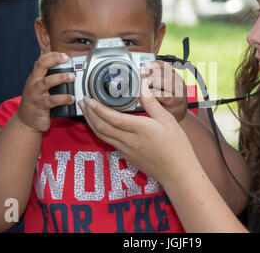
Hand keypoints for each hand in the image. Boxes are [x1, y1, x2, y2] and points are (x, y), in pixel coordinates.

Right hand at [17, 52, 74, 132]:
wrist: (26, 121)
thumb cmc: (36, 103)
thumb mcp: (38, 89)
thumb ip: (48, 79)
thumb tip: (65, 70)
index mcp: (34, 78)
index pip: (40, 61)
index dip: (52, 55)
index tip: (64, 55)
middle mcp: (33, 84)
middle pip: (41, 67)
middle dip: (54, 60)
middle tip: (66, 59)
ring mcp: (36, 95)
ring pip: (47, 82)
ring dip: (61, 78)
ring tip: (72, 77)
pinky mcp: (40, 106)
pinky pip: (53, 101)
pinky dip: (63, 98)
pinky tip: (72, 98)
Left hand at [78, 78, 197, 183]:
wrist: (177, 172)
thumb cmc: (176, 146)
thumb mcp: (168, 120)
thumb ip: (152, 103)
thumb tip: (143, 87)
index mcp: (140, 129)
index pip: (112, 118)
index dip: (98, 108)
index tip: (89, 99)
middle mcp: (129, 140)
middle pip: (101, 126)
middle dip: (89, 113)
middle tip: (83, 101)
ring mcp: (126, 149)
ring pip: (102, 135)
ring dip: (91, 122)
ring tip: (86, 111)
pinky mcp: (126, 155)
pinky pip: (108, 141)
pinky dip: (100, 130)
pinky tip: (100, 124)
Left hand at [142, 61, 187, 121]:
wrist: (179, 114)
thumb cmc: (169, 99)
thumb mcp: (166, 87)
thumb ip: (157, 79)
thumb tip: (142, 72)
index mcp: (175, 77)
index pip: (166, 66)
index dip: (155, 64)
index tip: (146, 65)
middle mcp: (178, 83)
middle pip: (165, 73)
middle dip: (151, 73)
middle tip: (142, 75)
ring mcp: (177, 92)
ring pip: (164, 83)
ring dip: (152, 82)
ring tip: (145, 84)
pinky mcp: (174, 102)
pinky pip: (163, 96)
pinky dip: (154, 94)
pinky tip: (149, 95)